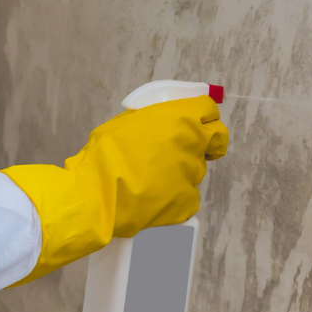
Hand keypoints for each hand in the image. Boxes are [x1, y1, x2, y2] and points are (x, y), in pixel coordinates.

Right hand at [1, 95, 228, 285]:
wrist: (96, 195)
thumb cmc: (105, 154)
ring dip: (181, 170)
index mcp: (180, 118)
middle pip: (215, 139)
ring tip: (152, 178)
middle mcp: (193, 144)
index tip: (199, 121)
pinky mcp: (187, 202)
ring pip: (196, 169)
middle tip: (190, 148)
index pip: (209, 109)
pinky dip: (175, 196)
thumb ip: (154, 121)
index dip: (204, 115)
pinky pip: (187, 196)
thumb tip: (163, 124)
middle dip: (208, 142)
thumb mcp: (127, 122)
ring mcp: (193, 175)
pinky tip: (153, 197)